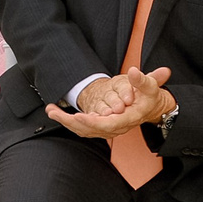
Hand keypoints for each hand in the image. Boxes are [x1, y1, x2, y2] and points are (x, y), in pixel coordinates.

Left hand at [47, 68, 174, 137]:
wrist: (151, 106)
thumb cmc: (149, 96)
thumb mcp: (150, 86)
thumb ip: (142, 80)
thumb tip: (133, 71)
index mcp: (129, 118)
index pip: (109, 123)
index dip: (93, 121)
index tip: (78, 116)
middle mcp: (118, 126)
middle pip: (92, 129)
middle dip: (72, 122)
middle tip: (55, 113)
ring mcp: (110, 128)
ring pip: (85, 130)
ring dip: (66, 122)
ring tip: (51, 111)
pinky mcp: (102, 126)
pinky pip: (84, 128)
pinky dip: (70, 122)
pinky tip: (57, 114)